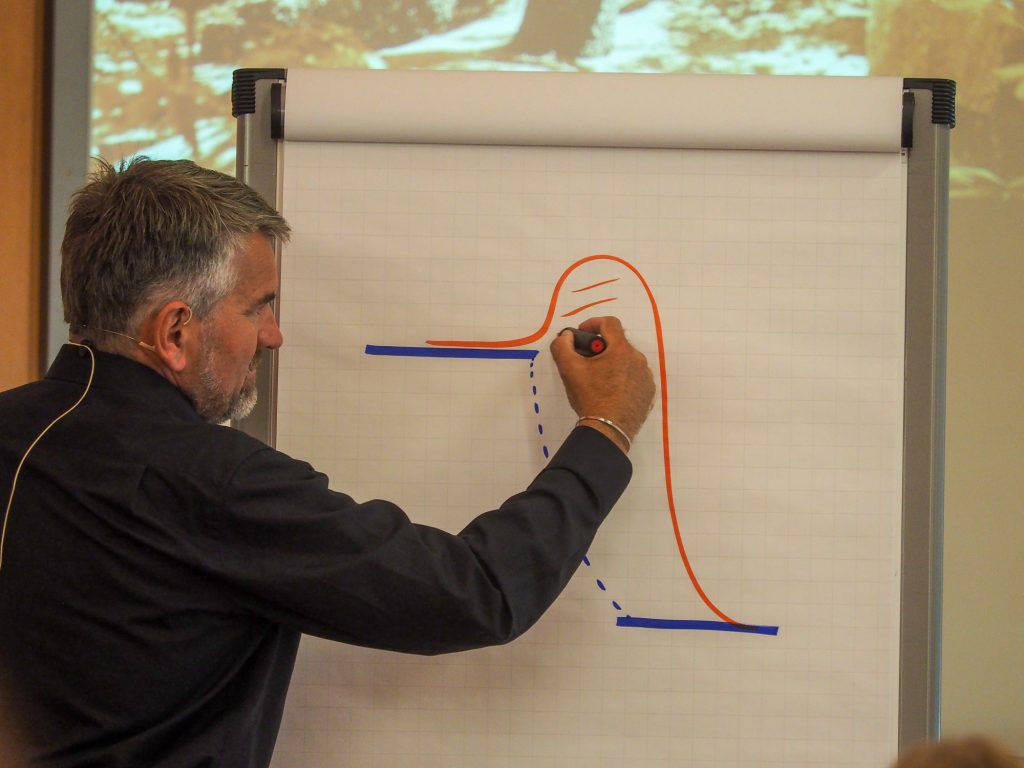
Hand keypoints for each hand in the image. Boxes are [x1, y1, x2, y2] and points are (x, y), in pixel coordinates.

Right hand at [549, 317, 654, 451]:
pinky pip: (635, 378)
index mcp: (621, 350)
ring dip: (613, 364)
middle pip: (618, 344)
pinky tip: (611, 392)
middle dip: (601, 348)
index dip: (593, 323)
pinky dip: (623, 379)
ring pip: (627, 361)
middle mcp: (638, 359)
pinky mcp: (648, 392)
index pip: (610, 323)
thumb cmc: (590, 397)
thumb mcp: (569, 370)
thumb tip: (567, 336)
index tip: (582, 333)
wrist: (609, 430)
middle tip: (586, 362)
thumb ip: (562, 346)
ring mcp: (645, 377)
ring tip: (599, 380)